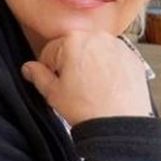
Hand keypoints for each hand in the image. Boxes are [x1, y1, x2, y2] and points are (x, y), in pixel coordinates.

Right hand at [21, 31, 152, 126]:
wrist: (120, 124)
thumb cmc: (88, 109)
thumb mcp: (54, 93)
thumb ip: (38, 76)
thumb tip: (28, 68)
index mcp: (73, 40)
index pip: (51, 51)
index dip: (49, 68)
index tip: (54, 81)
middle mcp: (96, 37)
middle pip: (74, 47)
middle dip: (71, 64)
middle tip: (73, 87)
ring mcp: (117, 45)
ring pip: (95, 51)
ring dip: (90, 64)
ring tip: (92, 88)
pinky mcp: (132, 56)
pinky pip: (113, 58)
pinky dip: (109, 68)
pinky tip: (106, 86)